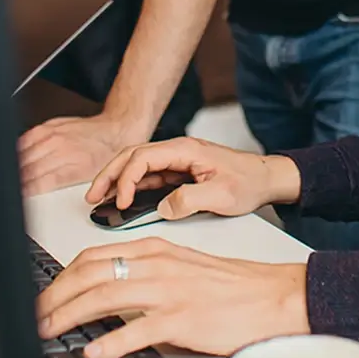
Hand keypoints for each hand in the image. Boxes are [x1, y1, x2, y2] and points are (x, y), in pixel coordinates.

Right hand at [20, 114, 139, 196]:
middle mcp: (62, 150)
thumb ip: (62, 187)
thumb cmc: (106, 155)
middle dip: (15, 182)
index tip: (15, 200)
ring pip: (23, 154)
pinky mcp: (51, 125)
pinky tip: (15, 157)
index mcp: (72, 167)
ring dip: (14, 167)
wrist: (117, 130)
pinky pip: (26, 138)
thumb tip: (41, 197)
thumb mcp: (88, 179)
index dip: (22, 194)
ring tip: (9, 177)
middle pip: (26, 170)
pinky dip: (18, 150)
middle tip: (9, 191)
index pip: (36, 184)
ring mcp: (55, 135)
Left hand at [37, 238, 308, 357]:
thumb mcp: (182, 268)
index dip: (61, 277)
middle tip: (36, 316)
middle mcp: (159, 264)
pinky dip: (110, 341)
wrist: (271, 295)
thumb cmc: (230, 286)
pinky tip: (94, 352)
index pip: (94, 256)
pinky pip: (137, 329)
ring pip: (106, 295)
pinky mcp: (182, 317)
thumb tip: (107, 293)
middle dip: (55, 296)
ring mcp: (170, 290)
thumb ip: (146, 274)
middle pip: (91, 273)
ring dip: (69, 315)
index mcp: (157, 249)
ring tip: (48, 331)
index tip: (44, 296)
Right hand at [85, 137, 301, 218]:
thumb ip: (189, 200)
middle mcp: (179, 151)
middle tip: (91, 196)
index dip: (126, 178)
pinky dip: (131, 187)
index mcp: (186, 149)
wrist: (267, 179)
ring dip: (117, 180)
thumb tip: (162, 207)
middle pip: (133, 156)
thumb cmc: (249, 181)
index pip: (144, 157)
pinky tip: (121, 201)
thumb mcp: (221, 195)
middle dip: (110, 174)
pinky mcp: (180, 173)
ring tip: (98, 199)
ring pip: (138, 166)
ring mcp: (178, 161)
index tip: (120, 202)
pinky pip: (149, 177)